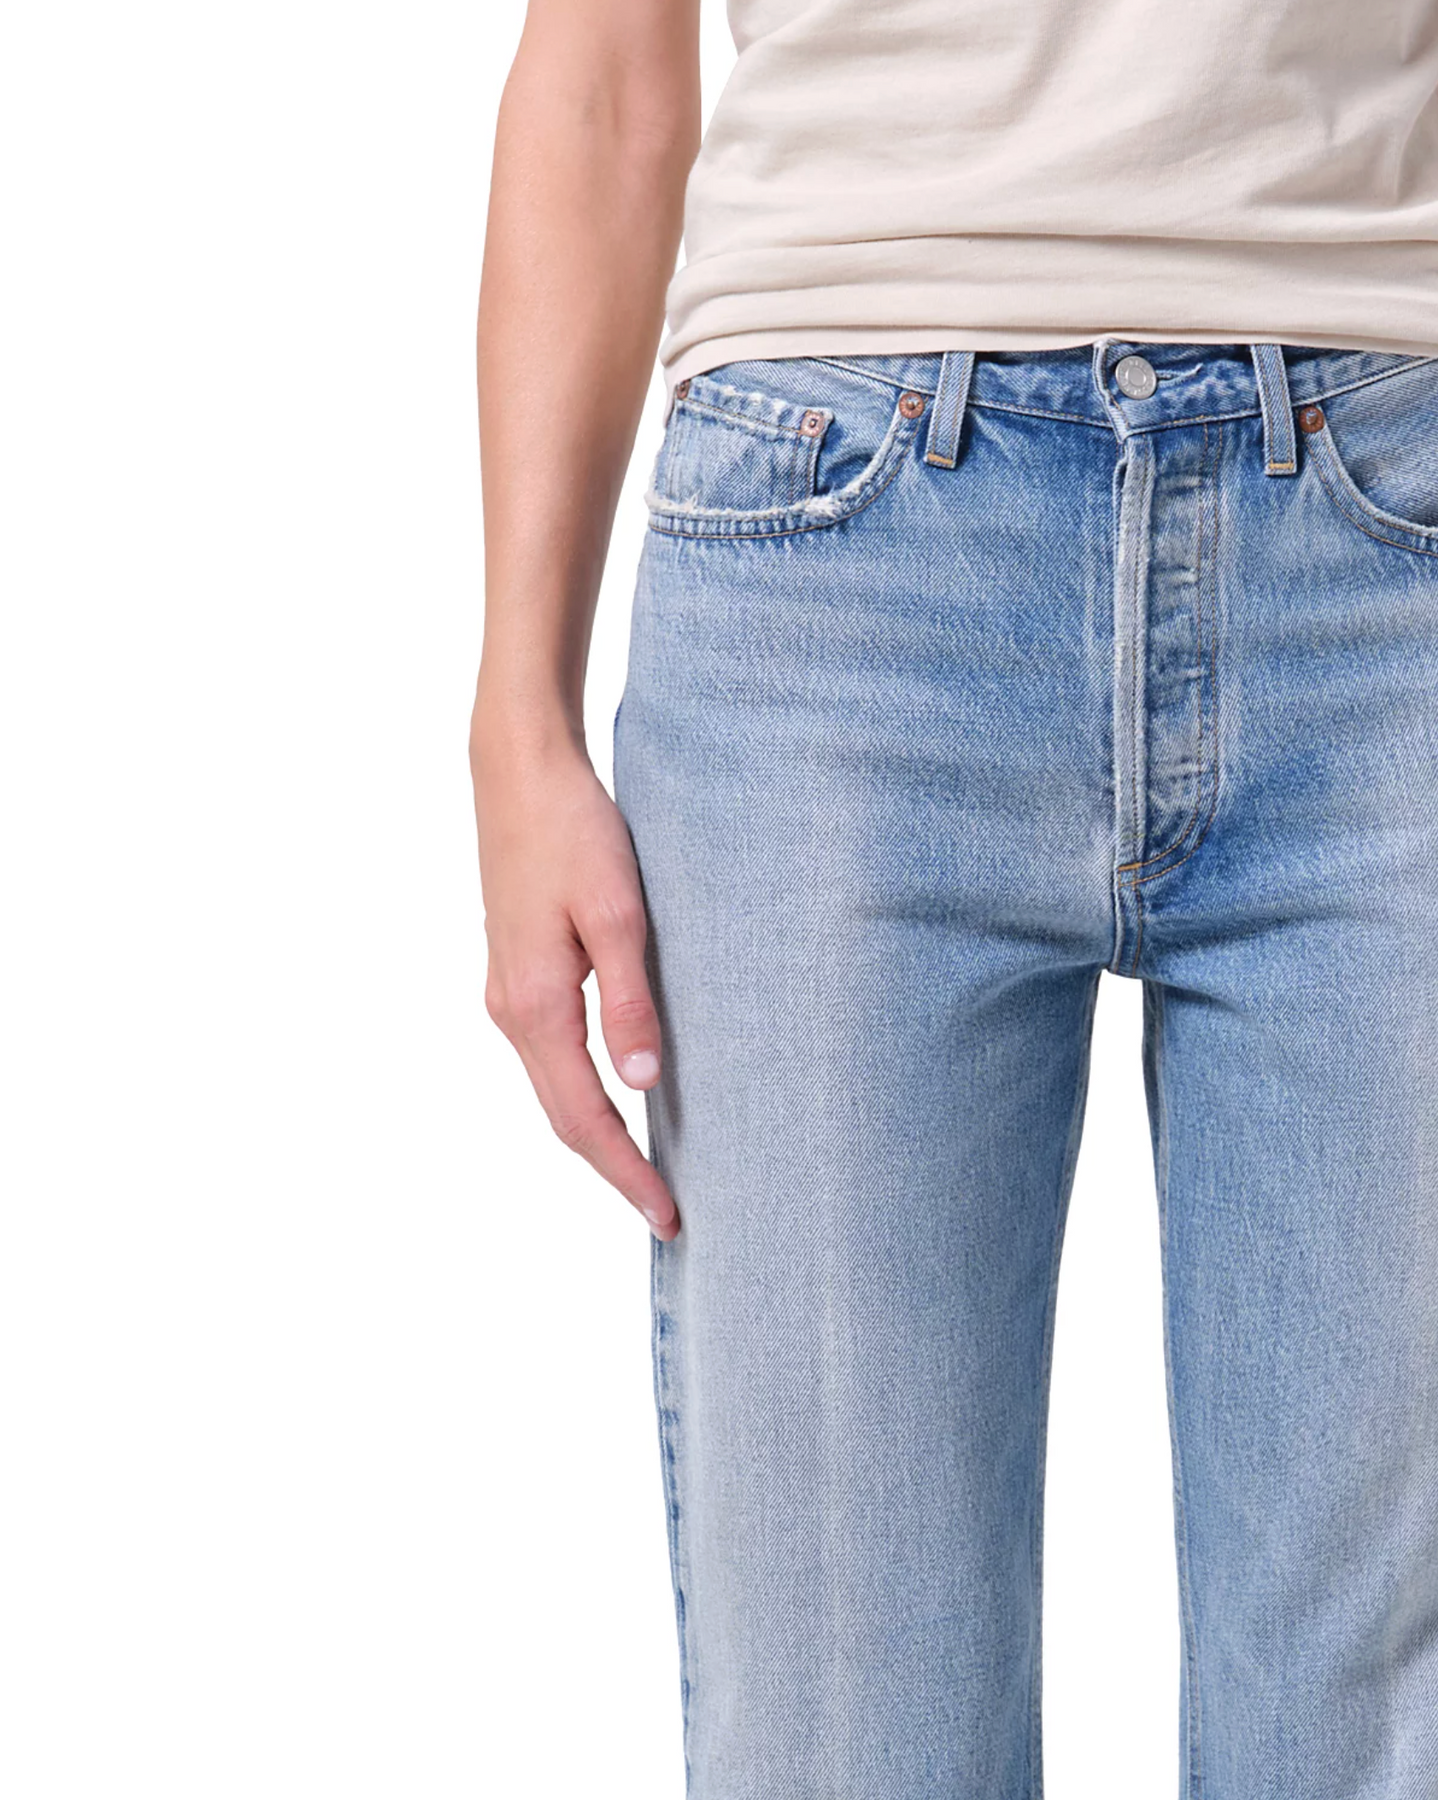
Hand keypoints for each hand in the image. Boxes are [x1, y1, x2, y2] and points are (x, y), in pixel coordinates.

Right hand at [473, 728, 678, 1238]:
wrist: (518, 768)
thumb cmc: (574, 830)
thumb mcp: (618, 912)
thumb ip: (630, 1000)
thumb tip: (644, 1081)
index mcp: (536, 1005)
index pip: (585, 1117)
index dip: (628, 1172)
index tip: (669, 1215)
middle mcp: (511, 1010)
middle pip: (563, 1116)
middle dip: (614, 1168)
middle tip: (668, 1212)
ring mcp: (508, 990)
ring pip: (554, 1087)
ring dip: (598, 1134)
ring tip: (648, 1168)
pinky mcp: (517, 969)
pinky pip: (550, 1055)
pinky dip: (584, 1091)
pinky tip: (620, 1092)